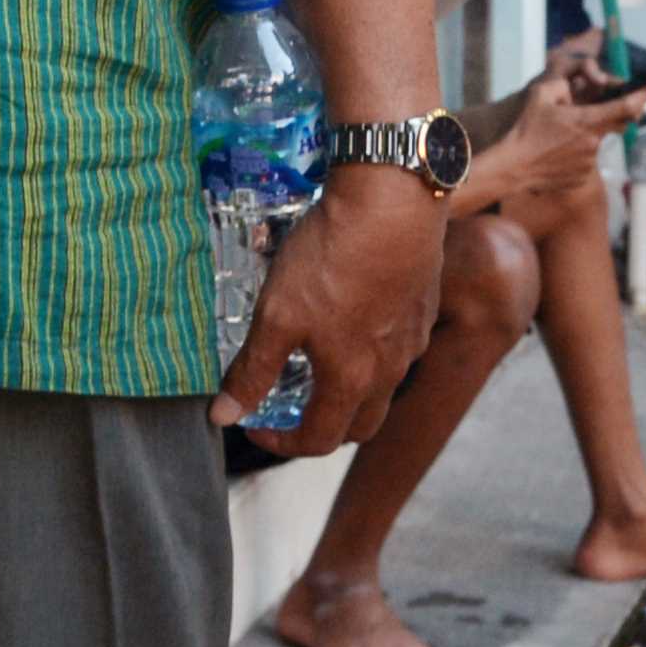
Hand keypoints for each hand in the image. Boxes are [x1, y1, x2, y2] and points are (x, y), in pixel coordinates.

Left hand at [220, 172, 448, 450]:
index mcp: (351, 380)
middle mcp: (390, 370)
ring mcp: (412, 339)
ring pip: (383, 388)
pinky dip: (373, 355)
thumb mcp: (278, 314)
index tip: (256, 427)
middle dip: (324, 429)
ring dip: (351, 393)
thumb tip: (223, 416)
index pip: (319, 440)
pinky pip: (398, 349)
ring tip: (318, 364)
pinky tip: (352, 322)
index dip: (282, 444)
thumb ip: (252, 370)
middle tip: (291, 410)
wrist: (393, 201)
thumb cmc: (333, 258)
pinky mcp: (422, 307)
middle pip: (360, 426)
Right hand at [495, 64, 642, 182]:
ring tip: (558, 139)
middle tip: (597, 111)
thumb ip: (563, 85)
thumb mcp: (540, 94)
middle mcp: (593, 143)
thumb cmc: (525, 130)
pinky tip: (555, 155)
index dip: (641, 98)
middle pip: (616, 126)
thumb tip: (575, 86)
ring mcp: (589, 163)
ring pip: (597, 143)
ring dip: (586, 137)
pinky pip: (586, 162)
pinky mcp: (582, 178)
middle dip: (614, 115)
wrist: (512, 167)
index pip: (626, 108)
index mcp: (587, 121)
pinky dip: (576, 155)